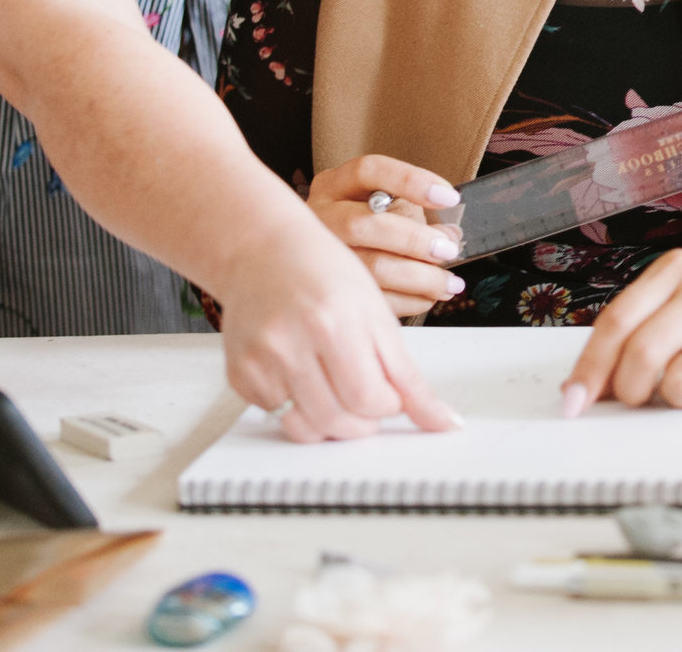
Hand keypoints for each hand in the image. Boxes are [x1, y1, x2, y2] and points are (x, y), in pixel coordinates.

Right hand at [213, 209, 458, 442]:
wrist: (261, 250)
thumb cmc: (322, 272)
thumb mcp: (377, 314)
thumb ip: (407, 375)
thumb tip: (442, 422)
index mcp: (334, 322)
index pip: (370, 400)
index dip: (387, 405)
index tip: (388, 392)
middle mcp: (291, 343)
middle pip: (338, 422)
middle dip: (362, 421)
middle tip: (366, 396)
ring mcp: (260, 362)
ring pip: (305, 430)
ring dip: (331, 423)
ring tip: (338, 392)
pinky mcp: (240, 374)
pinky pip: (277, 417)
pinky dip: (299, 410)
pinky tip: (305, 378)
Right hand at [309, 154, 466, 314]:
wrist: (315, 256)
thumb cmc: (363, 224)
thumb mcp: (384, 206)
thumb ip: (415, 214)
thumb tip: (450, 237)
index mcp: (335, 185)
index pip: (369, 171)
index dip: (411, 181)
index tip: (449, 197)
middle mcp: (320, 216)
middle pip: (364, 225)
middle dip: (415, 240)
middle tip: (448, 250)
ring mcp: (319, 256)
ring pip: (369, 268)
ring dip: (419, 278)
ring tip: (448, 283)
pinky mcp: (330, 292)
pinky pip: (372, 299)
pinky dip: (409, 301)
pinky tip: (428, 297)